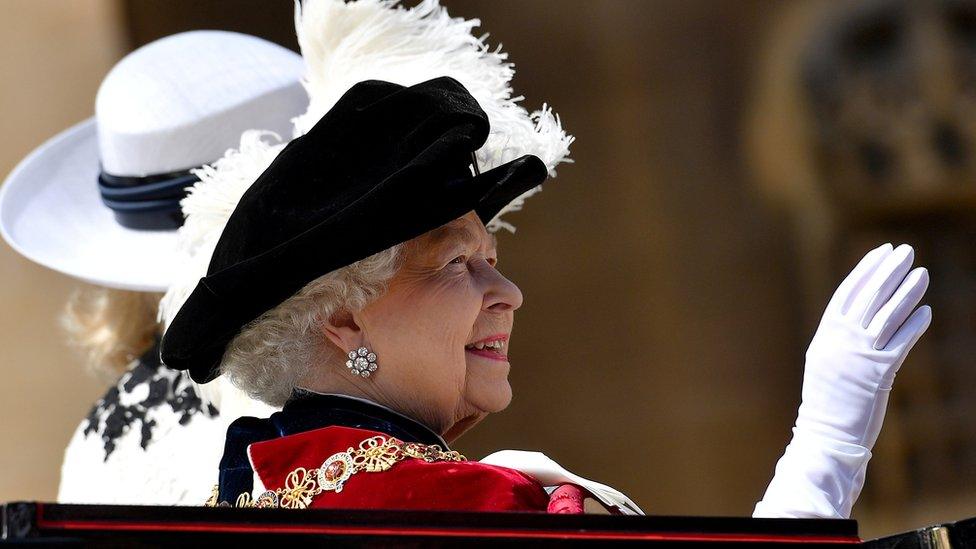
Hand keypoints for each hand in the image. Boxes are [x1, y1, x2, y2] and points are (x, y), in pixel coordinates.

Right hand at [798, 243, 930, 448]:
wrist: (825, 432)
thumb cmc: (827, 400)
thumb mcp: (825, 360)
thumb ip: (840, 337)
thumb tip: (861, 316)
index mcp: (826, 334)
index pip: (848, 292)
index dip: (866, 270)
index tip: (881, 252)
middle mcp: (841, 340)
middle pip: (869, 297)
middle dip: (888, 271)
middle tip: (905, 251)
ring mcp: (859, 355)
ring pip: (887, 315)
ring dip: (907, 292)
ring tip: (922, 273)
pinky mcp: (878, 373)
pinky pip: (901, 343)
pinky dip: (914, 325)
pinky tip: (927, 311)